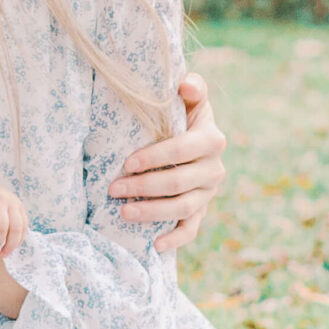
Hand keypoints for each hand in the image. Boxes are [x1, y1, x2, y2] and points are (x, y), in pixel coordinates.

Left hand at [109, 71, 226, 251]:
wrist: (196, 139)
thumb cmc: (184, 115)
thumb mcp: (190, 100)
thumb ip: (192, 88)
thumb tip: (184, 83)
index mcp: (212, 139)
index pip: (183, 150)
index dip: (155, 157)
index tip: (127, 163)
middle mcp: (214, 168)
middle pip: (179, 182)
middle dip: (144, 187)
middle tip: (114, 189)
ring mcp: (208, 193)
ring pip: (184, 207)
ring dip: (153, 212)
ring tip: (124, 213)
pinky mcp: (202, 210)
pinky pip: (192, 229)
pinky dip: (176, 239)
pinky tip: (156, 245)